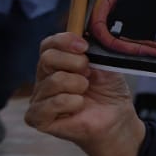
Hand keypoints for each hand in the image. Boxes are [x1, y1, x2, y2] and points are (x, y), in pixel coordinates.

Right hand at [24, 32, 145, 155]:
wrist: (117, 118)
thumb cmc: (109, 92)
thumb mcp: (106, 63)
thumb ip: (93, 48)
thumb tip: (85, 36)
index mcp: (57, 64)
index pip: (48, 45)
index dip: (65, 41)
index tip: (84, 46)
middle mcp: (44, 79)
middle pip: (47, 58)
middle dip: (76, 64)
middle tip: (89, 75)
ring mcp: (39, 99)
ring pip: (54, 80)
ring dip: (78, 85)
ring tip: (86, 93)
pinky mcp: (38, 118)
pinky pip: (51, 103)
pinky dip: (72, 103)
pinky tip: (79, 106)